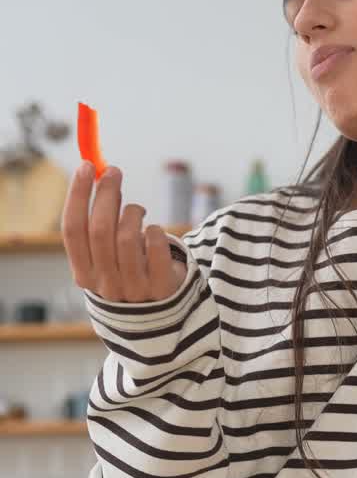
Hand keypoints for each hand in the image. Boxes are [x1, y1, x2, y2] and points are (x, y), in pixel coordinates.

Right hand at [62, 163, 187, 301]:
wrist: (158, 311)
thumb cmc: (127, 271)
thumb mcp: (105, 255)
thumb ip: (99, 222)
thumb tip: (99, 174)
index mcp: (84, 275)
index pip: (72, 230)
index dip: (78, 194)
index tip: (87, 166)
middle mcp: (105, 285)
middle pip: (100, 230)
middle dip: (107, 194)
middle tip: (115, 172)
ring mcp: (134, 290)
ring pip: (127, 238)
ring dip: (133, 213)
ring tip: (137, 210)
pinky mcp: (162, 289)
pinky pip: (157, 248)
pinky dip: (156, 231)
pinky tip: (154, 230)